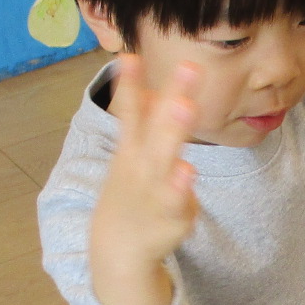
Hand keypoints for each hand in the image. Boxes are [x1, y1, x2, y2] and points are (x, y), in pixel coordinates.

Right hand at [89, 54, 199, 304]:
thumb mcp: (128, 150)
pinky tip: (187, 173)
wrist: (118, 248)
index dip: (128, 84)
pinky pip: (181, 201)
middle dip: (171, 104)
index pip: (129, 112)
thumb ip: (136, 112)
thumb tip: (130, 64)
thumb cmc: (130, 189)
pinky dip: (182, 191)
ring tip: (184, 114)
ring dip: (173, 143)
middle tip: (187, 74)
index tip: (129, 55)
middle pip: (158, 132)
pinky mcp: (171, 216)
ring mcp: (153, 193)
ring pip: (165, 167)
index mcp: (130, 149)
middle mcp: (140, 167)